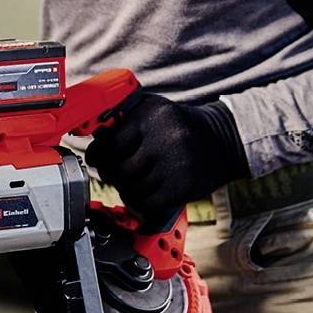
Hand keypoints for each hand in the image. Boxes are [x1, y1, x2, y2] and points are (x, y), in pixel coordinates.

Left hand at [87, 91, 248, 229]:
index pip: (110, 142)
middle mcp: (165, 138)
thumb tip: (89, 134)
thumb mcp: (154, 109)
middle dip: (112, 173)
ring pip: (131, 189)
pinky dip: (141, 201)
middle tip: (116, 172)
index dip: (98, 154)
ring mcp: (176, 164)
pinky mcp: (183, 187)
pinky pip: (147, 203)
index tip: (97, 159)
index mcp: (152, 115)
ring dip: (127, 189)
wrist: (222, 140)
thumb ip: (124, 117)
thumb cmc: (179, 125)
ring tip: (136, 180)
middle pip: (118, 169)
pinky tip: (147, 191)